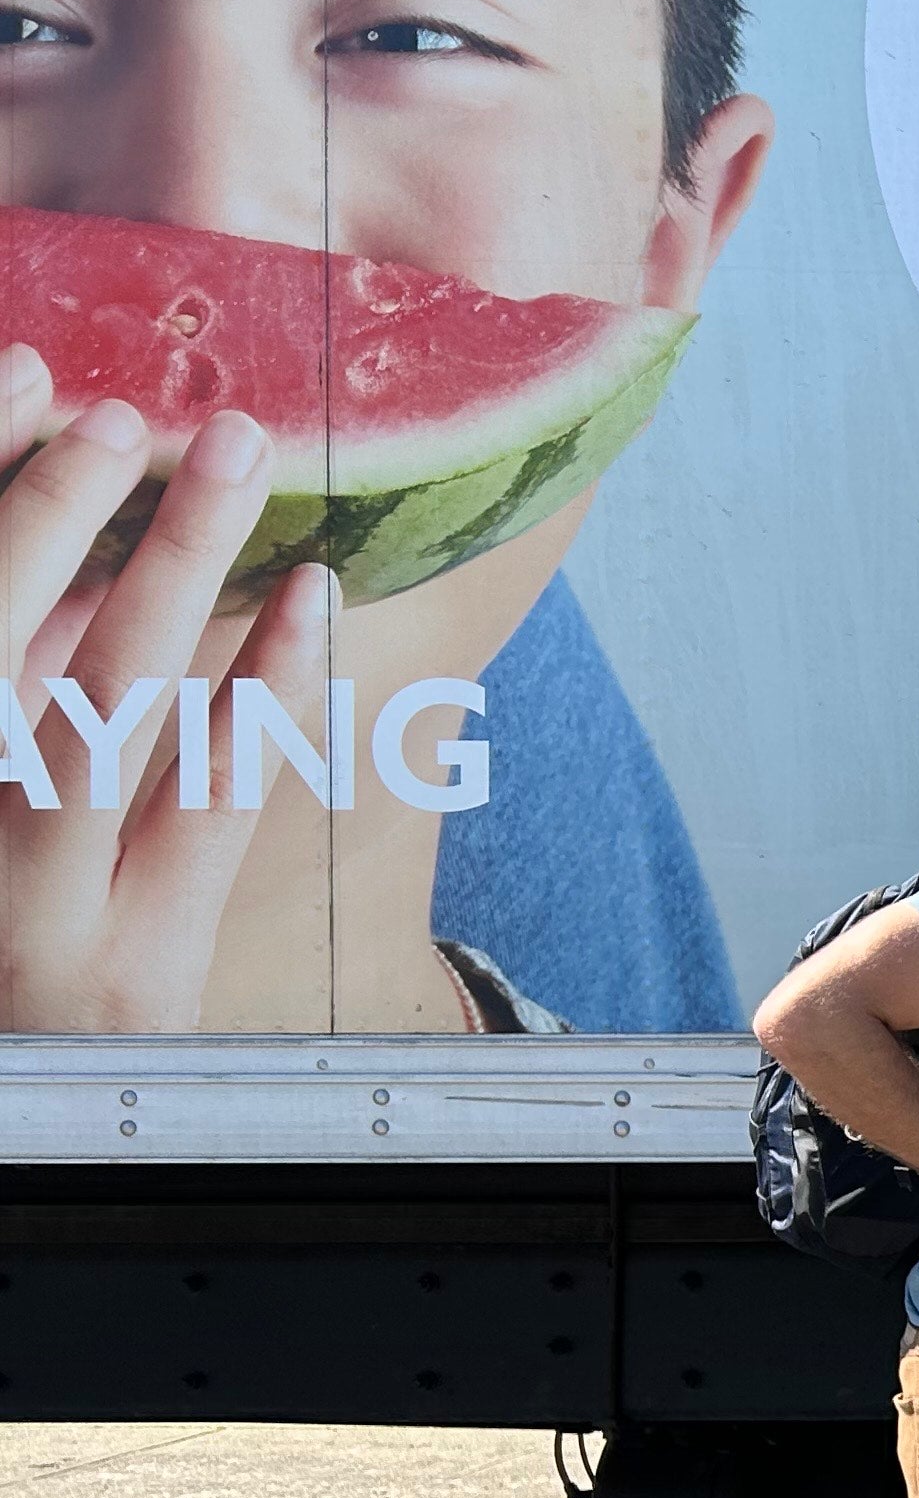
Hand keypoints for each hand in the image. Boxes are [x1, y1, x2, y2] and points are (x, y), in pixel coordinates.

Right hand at [0, 352, 331, 1030]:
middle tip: (140, 408)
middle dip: (59, 509)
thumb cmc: (13, 920)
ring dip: (171, 568)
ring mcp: (33, 906)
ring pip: (102, 706)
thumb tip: (72, 542)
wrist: (28, 1122)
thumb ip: (20, 685)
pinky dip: (265, 689)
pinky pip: (210, 797)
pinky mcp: (136, 957)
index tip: (28, 376)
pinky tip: (310, 600)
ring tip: (233, 456)